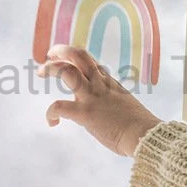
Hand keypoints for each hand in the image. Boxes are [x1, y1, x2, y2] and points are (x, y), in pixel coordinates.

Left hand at [36, 44, 161, 157]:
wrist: (145, 136)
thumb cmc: (140, 128)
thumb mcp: (126, 106)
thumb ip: (113, 103)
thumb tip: (106, 112)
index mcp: (110, 83)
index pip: (90, 62)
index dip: (75, 59)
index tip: (66, 62)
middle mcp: (100, 85)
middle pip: (79, 56)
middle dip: (61, 51)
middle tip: (49, 55)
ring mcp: (92, 97)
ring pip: (67, 71)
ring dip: (51, 68)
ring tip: (41, 72)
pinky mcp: (85, 113)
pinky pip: (59, 106)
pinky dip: (51, 112)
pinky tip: (52, 122)